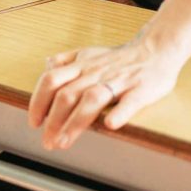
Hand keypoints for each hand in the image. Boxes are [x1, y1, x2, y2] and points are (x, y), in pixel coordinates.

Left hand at [28, 39, 184, 149]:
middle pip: (67, 94)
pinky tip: (110, 126)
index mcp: (82, 65)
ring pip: (92, 99)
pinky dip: (119, 113)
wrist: (156, 48)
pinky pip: (129, 101)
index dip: (38, 101)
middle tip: (47, 141)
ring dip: (75, 122)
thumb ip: (66, 60)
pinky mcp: (141, 89)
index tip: (33, 122)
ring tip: (64, 141)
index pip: (51, 80)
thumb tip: (46, 66)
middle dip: (53, 120)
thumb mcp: (89, 53)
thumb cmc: (121, 57)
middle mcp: (96, 72)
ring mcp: (118, 81)